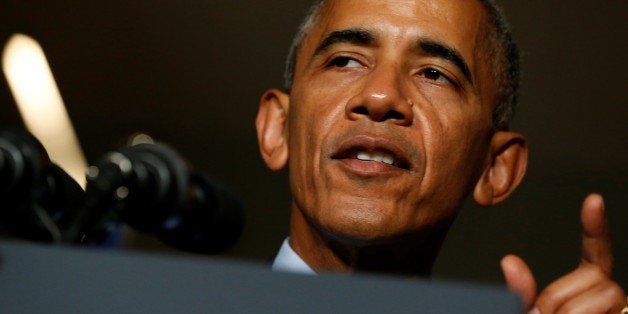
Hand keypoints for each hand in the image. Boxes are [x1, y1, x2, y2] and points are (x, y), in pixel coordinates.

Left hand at [500, 193, 625, 312]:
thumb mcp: (527, 313)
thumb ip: (521, 292)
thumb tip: (509, 261)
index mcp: (582, 293)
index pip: (595, 255)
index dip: (595, 228)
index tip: (593, 199)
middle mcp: (607, 300)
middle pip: (594, 274)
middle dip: (559, 296)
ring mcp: (617, 310)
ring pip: (603, 291)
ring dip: (569, 312)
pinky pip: (598, 310)